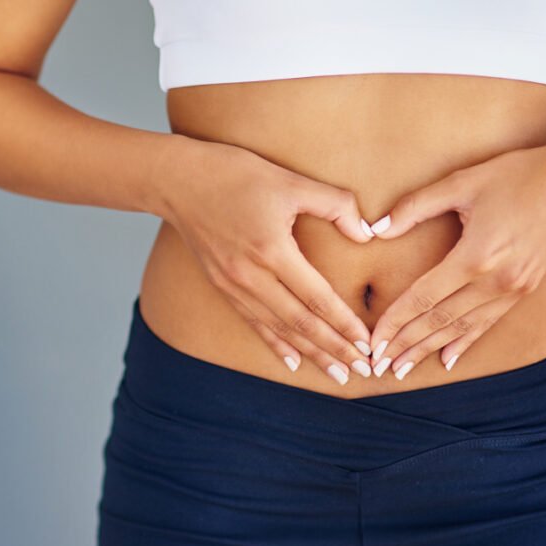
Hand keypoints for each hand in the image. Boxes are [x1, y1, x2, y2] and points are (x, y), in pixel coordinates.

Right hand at [155, 137, 375, 383]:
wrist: (177, 180)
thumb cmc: (235, 173)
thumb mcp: (290, 180)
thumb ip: (335, 204)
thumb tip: (365, 232)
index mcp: (271, 250)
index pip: (316, 297)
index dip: (344, 323)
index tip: (367, 343)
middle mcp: (250, 275)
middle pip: (300, 322)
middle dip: (334, 348)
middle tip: (363, 369)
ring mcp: (233, 285)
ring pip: (279, 329)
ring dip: (311, 353)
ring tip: (338, 372)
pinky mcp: (222, 286)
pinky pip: (254, 322)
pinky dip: (276, 344)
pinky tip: (295, 361)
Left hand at [365, 140, 545, 378]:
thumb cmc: (521, 176)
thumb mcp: (462, 182)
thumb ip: (415, 207)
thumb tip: (376, 228)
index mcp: (476, 256)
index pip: (423, 298)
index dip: (395, 322)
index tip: (373, 341)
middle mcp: (495, 281)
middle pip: (439, 321)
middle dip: (406, 344)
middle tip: (379, 364)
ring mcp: (512, 290)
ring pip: (461, 328)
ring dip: (429, 349)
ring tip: (403, 367)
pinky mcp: (523, 290)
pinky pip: (487, 323)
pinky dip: (464, 342)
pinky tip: (446, 359)